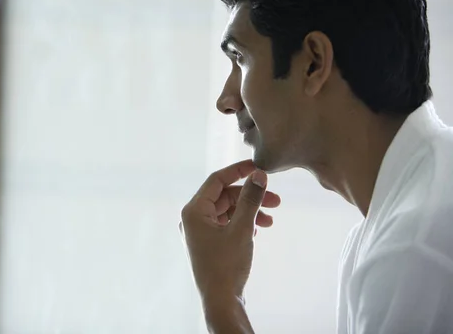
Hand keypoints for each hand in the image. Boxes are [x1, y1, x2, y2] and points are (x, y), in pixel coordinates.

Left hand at [180, 160, 278, 306]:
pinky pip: (226, 224)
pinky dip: (243, 223)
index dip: (238, 171)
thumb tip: (259, 175)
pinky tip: (258, 228)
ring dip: (249, 211)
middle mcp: (193, 219)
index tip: (259, 167)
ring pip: (228, 211)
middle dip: (250, 196)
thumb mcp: (242, 228)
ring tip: (270, 219)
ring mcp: (200, 232)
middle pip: (224, 196)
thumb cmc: (226, 265)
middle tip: (276, 200)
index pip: (216, 180)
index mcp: (193, 211)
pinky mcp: (209, 244)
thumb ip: (250, 199)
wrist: (220, 301)